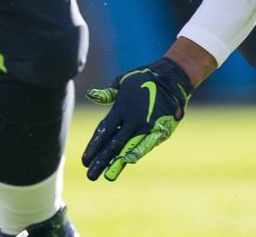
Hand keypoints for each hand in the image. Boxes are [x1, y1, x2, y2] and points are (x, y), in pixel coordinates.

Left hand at [82, 56, 192, 181]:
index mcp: (121, 108)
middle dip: (101, 160)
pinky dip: (137, 152)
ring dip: (117, 162)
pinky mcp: (159, 130)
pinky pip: (146, 144)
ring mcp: (145, 126)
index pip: (104, 131)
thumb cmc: (143, 79)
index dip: (93, 147)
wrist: (171, 78)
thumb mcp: (123, 82)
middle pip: (113, 144)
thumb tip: (90, 94)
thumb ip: (107, 94)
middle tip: (90, 175)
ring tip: (108, 175)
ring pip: (128, 147)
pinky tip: (129, 162)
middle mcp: (131, 119)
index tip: (84, 160)